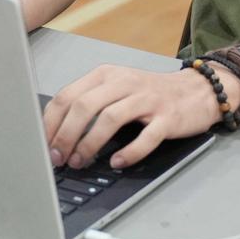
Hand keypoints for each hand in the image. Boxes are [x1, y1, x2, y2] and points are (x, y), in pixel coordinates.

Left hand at [44, 63, 239, 169]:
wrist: (197, 91)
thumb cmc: (150, 95)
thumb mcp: (116, 90)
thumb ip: (88, 105)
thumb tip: (54, 137)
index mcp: (106, 75)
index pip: (67, 96)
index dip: (51, 124)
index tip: (42, 146)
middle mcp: (124, 82)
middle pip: (84, 106)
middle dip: (66, 136)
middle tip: (59, 159)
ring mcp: (147, 99)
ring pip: (110, 118)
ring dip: (90, 144)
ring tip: (81, 162)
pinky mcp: (167, 117)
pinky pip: (146, 136)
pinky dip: (129, 152)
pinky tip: (117, 162)